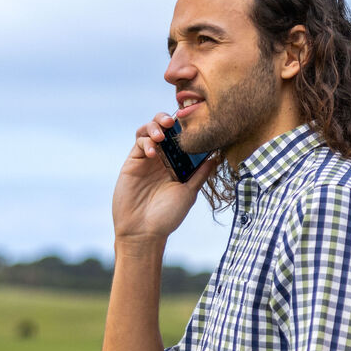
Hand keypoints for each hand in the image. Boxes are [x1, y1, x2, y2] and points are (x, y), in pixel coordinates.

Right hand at [112, 112, 215, 244]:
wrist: (143, 231)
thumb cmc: (168, 216)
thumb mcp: (189, 193)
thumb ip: (200, 174)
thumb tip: (217, 156)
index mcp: (178, 165)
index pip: (182, 139)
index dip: (186, 128)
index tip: (193, 121)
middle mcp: (162, 159)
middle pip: (164, 129)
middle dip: (167, 120)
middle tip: (173, 121)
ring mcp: (146, 160)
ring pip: (148, 131)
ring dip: (155, 126)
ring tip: (161, 135)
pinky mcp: (132, 163)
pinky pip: (138, 143)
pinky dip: (146, 142)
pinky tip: (152, 153)